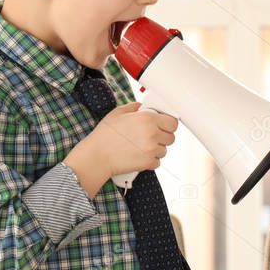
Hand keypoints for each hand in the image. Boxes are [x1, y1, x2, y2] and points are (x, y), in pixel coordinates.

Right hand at [63, 102, 177, 195]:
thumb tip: (142, 106)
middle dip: (163, 137)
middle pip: (171, 137)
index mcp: (147, 119)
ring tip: (142, 147)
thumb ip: (134, 107)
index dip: (169, 124)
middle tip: (152, 136)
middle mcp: (152, 134)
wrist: (97, 156)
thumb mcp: (118, 113)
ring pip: (164, 150)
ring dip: (157, 149)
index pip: (172, 122)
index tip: (164, 125)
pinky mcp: (148, 163)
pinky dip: (151, 160)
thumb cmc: (104, 135)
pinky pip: (157, 162)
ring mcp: (151, 150)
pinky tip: (139, 155)